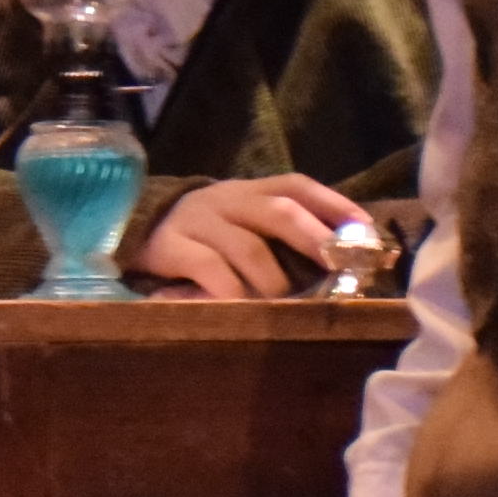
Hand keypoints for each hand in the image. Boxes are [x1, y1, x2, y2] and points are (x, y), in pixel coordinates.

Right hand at [138, 174, 368, 299]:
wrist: (133, 229)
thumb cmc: (205, 236)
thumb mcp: (241, 224)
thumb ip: (280, 236)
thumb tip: (342, 261)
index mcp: (251, 190)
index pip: (296, 186)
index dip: (333, 205)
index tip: (363, 229)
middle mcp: (227, 199)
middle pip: (278, 211)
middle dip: (313, 239)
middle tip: (337, 269)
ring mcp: (198, 221)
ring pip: (247, 248)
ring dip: (274, 281)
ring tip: (288, 306)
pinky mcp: (170, 246)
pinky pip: (207, 269)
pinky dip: (231, 292)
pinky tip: (243, 310)